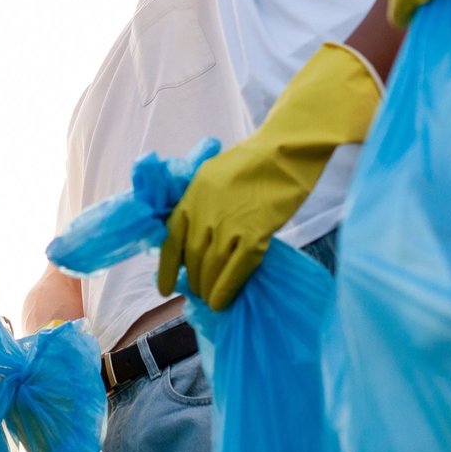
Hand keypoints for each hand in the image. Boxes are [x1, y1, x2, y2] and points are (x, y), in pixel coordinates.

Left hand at [157, 43, 380, 308]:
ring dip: (209, 289)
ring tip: (212, 299)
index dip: (166, 268)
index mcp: (192, 195)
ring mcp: (228, 224)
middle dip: (194, 280)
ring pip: (211, 267)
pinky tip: (223, 302)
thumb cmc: (255, 160)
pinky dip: (226, 289)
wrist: (286, 149)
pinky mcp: (254, 234)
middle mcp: (204, 212)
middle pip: (193, 257)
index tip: (164, 288)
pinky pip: (235, 270)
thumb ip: (202, 203)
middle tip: (199, 292)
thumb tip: (199, 235)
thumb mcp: (214, 175)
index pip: (171, 239)